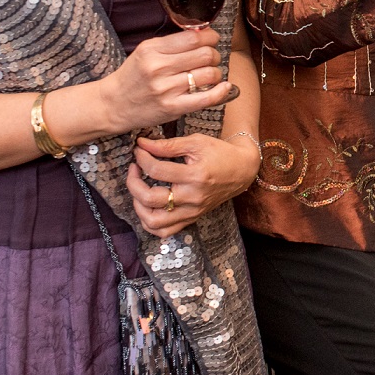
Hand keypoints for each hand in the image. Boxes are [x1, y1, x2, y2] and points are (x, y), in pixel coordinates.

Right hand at [89, 28, 229, 134]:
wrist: (113, 104)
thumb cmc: (133, 77)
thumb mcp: (146, 52)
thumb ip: (172, 43)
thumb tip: (203, 33)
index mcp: (152, 49)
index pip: (193, 37)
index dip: (210, 37)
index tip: (212, 39)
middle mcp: (158, 67)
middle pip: (205, 54)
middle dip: (214, 55)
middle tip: (210, 59)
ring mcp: (166, 89)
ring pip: (209, 74)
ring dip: (216, 73)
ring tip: (209, 75)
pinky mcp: (173, 107)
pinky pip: (207, 98)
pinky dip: (221, 91)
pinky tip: (224, 87)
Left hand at [127, 130, 261, 237]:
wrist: (241, 171)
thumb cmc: (220, 153)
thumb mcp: (196, 142)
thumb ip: (168, 145)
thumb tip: (142, 144)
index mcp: (195, 176)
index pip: (157, 170)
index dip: (142, 158)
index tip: (139, 150)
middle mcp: (193, 198)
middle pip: (150, 199)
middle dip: (133, 183)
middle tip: (134, 169)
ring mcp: (192, 212)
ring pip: (154, 222)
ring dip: (139, 207)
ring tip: (139, 191)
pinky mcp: (192, 218)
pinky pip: (165, 231)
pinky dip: (150, 223)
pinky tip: (147, 207)